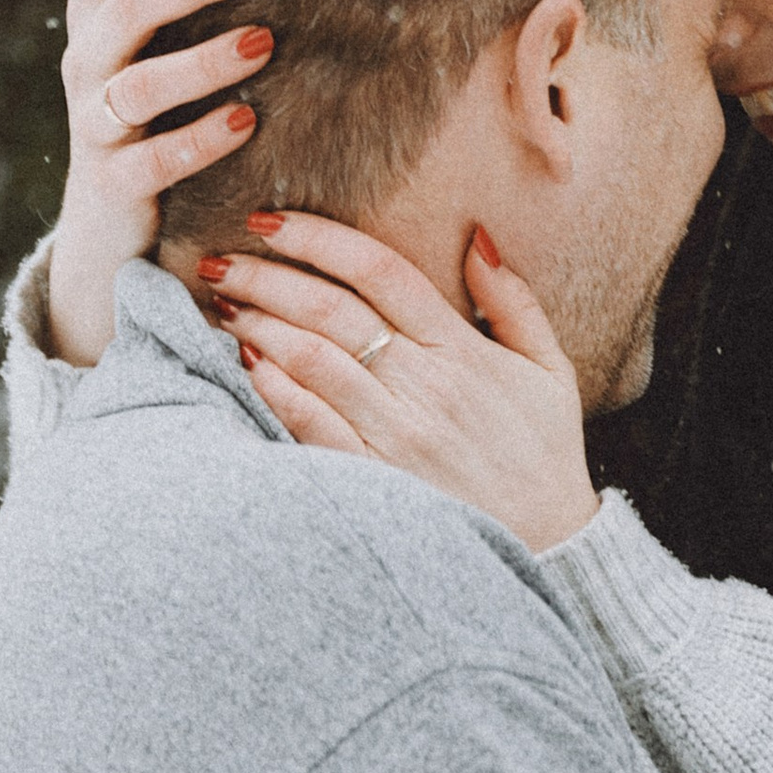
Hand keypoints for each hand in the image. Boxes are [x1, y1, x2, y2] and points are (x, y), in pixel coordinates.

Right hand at [47, 0, 267, 365]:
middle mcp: (90, 60)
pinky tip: (246, 120)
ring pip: (140, 84)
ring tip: (262, 42)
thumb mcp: (162, 46)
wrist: (109, 232)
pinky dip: (200, 136)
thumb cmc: (156, 118)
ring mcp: (97, 123)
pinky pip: (154, 159)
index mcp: (100, 13)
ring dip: (203, 61)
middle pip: (126, 5)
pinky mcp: (115, 184)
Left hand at [209, 214, 599, 549]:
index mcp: (461, 350)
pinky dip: (274, 389)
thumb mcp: (549, 369)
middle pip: (330, 309)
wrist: (551, 553)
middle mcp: (424, 386)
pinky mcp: (374, 479)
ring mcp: (396, 435)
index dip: (319, 237)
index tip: (271, 219)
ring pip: (311, 360)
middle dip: (266, 276)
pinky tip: (245, 364)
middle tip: (221, 259)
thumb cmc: (544, 455)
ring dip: (259, 325)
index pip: (380, 271)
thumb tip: (478, 238)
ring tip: (222, 305)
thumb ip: (513, 300)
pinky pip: (311, 425)